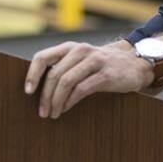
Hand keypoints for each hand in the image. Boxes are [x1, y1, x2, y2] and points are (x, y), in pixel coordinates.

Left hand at [25, 41, 152, 118]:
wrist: (134, 65)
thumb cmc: (102, 66)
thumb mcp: (81, 61)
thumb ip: (63, 67)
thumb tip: (38, 89)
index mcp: (70, 48)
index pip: (43, 57)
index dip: (32, 75)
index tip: (27, 91)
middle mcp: (81, 51)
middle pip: (54, 75)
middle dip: (45, 96)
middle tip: (42, 112)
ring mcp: (94, 61)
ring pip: (66, 82)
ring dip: (56, 101)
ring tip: (53, 114)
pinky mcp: (106, 74)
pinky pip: (82, 89)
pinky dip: (70, 101)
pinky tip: (66, 109)